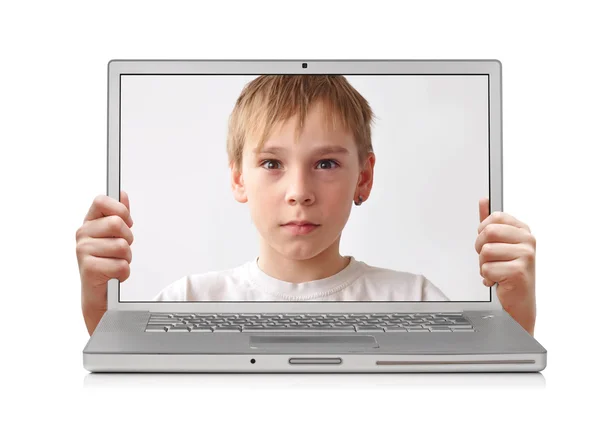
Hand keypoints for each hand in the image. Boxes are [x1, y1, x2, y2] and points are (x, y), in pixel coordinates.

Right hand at [76, 190, 133, 334]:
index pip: (101, 201)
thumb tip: (122, 194)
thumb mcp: (113, 236)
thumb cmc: (106, 262)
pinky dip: (124, 273)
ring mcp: (83, 251)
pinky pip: (121, 265)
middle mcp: (82, 235)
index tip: (126, 222)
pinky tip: (114, 275)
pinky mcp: (89, 268)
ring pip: (122, 246)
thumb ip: (118, 214)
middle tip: (121, 250)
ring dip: (126, 258)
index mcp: (89, 223)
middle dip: (128, 238)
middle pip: (116, 223)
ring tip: (116, 263)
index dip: (120, 209)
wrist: (97, 294)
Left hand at [475, 198, 535, 335]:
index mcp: (523, 230)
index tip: (488, 241)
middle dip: (481, 249)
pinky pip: (487, 269)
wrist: (519, 300)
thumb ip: (490, 221)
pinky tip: (499, 280)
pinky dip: (488, 277)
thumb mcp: (499, 243)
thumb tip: (484, 201)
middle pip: (488, 232)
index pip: (495, 217)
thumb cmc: (508, 270)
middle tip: (490, 259)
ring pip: (485, 252)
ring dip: (484, 265)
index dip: (483, 230)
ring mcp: (525, 255)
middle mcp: (528, 241)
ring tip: (496, 270)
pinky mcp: (519, 271)